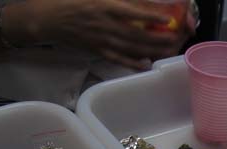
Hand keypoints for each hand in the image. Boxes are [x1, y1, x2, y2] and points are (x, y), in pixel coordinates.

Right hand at [17, 0, 193, 68]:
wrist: (50, 18)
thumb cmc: (73, 1)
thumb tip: (138, 1)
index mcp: (106, 6)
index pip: (134, 11)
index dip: (153, 14)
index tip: (169, 16)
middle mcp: (106, 24)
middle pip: (139, 33)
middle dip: (159, 36)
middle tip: (176, 36)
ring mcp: (103, 40)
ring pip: (133, 47)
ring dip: (152, 49)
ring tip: (168, 48)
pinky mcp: (98, 51)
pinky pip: (119, 59)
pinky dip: (133, 62)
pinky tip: (146, 63)